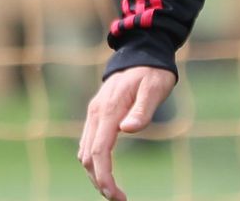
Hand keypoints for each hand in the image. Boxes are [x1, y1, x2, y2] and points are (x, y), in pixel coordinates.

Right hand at [78, 66, 176, 200]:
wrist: (142, 52)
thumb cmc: (152, 72)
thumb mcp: (155, 88)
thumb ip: (142, 110)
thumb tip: (128, 130)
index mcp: (109, 110)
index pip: (100, 152)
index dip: (105, 177)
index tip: (116, 195)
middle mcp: (96, 113)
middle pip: (88, 156)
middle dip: (99, 181)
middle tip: (119, 198)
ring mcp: (94, 113)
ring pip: (85, 151)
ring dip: (95, 173)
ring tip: (114, 190)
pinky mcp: (97, 114)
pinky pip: (88, 143)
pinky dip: (93, 161)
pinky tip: (106, 170)